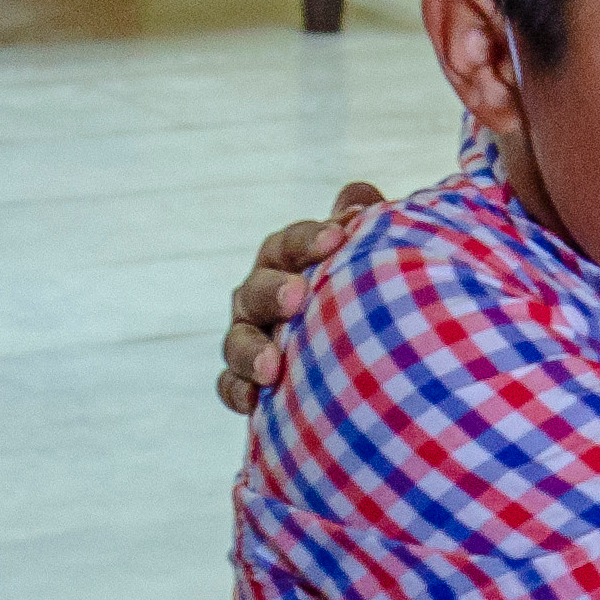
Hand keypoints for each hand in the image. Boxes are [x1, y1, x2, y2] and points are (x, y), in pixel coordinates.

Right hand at [217, 183, 385, 415]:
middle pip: (257, 289)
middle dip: (274, 291)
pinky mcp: (249, 380)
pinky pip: (231, 385)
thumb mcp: (368, 254)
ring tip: (272, 366)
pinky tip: (254, 404)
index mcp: (287, 260)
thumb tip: (359, 195)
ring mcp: (251, 337)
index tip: (339, 237)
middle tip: (297, 296)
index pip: (291, 244)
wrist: (361, 350)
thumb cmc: (361, 290)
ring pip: (238, 340)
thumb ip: (363, 222)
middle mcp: (262, 295)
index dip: (311, 239)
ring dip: (251, 351)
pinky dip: (239, 393)